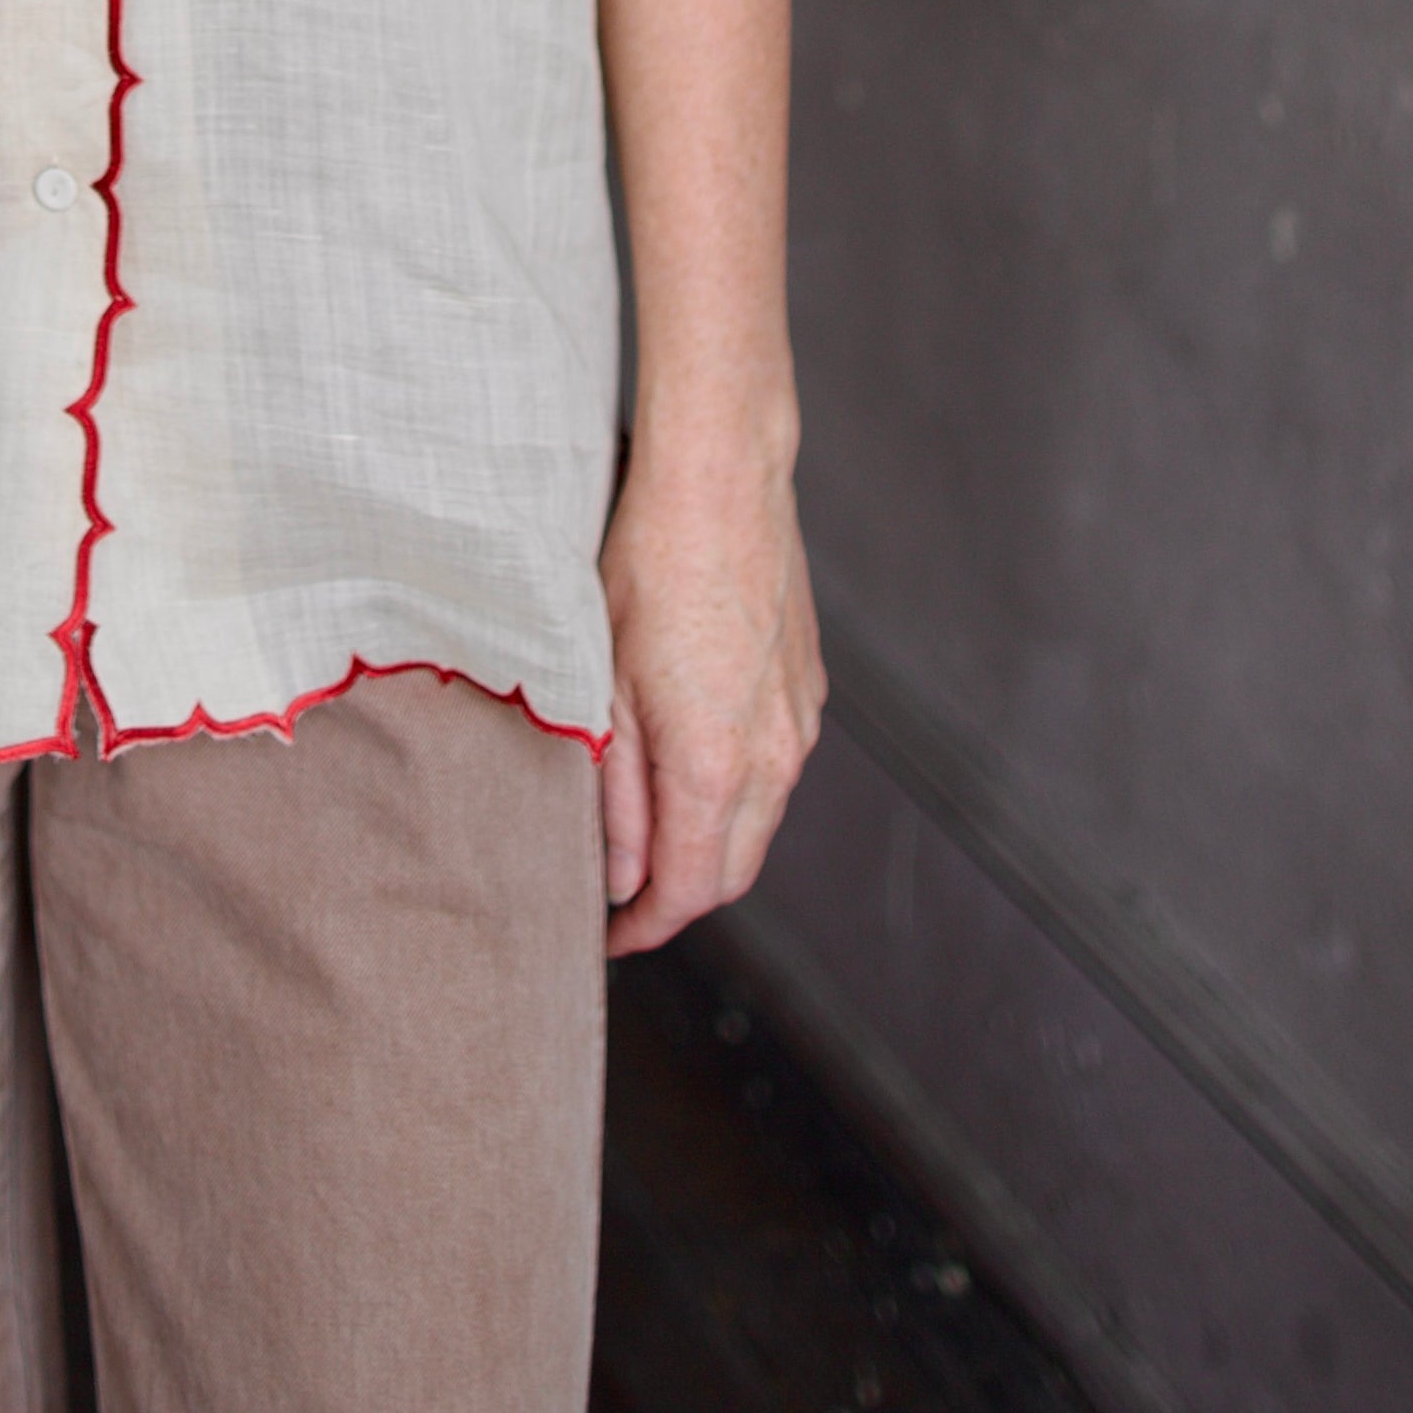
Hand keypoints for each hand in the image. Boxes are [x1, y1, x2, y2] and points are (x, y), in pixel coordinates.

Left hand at [596, 431, 824, 957]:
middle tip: (617, 892)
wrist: (722, 476)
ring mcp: (798, 722)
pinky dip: (736, 793)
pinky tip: (692, 760)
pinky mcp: (807, 688)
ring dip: (708, 843)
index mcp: (717, 766)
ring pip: (758, 822)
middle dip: (676, 897)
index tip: (604, 935)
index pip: (687, 892)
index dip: (642, 927)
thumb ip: (619, 791)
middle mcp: (774, 757)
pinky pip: (776, 769)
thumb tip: (622, 875)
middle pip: (730, 871)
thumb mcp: (604, 681)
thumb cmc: (647, 563)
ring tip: (646, 828)